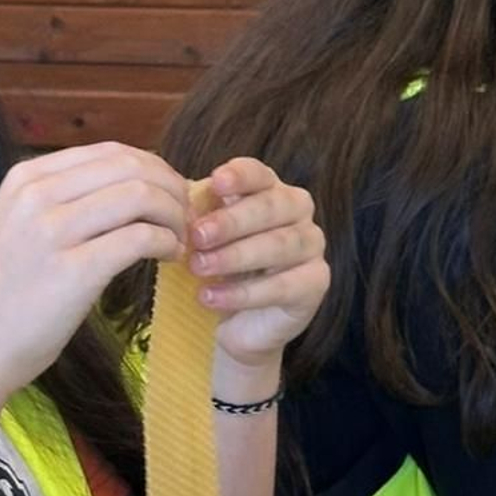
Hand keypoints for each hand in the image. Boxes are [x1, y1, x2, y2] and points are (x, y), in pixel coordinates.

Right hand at [0, 142, 188, 400]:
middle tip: (185, 216)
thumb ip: (59, 202)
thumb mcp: (17, 228)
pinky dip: (166, 243)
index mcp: (26, 178)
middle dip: (170, 187)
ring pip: (141, 196)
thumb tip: (124, 188)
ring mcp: (53, 231)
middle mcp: (37, 195)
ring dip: (174, 215)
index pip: (109, 152)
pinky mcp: (74, 271)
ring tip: (179, 239)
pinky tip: (169, 258)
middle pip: (131, 167)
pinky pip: (140, 238)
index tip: (169, 195)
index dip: (153, 168)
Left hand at [187, 158, 327, 373]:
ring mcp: (312, 245)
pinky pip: (283, 285)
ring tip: (198, 268)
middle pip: (271, 206)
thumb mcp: (203, 240)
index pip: (258, 174)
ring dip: (235, 256)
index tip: (216, 182)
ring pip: (280, 244)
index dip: (240, 176)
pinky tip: (212, 297)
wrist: (232, 322)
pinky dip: (244, 293)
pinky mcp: (316, 282)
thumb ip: (198, 219)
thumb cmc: (217, 268)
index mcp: (268, 189)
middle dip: (231, 222)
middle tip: (197, 237)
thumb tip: (179, 206)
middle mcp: (297, 211)